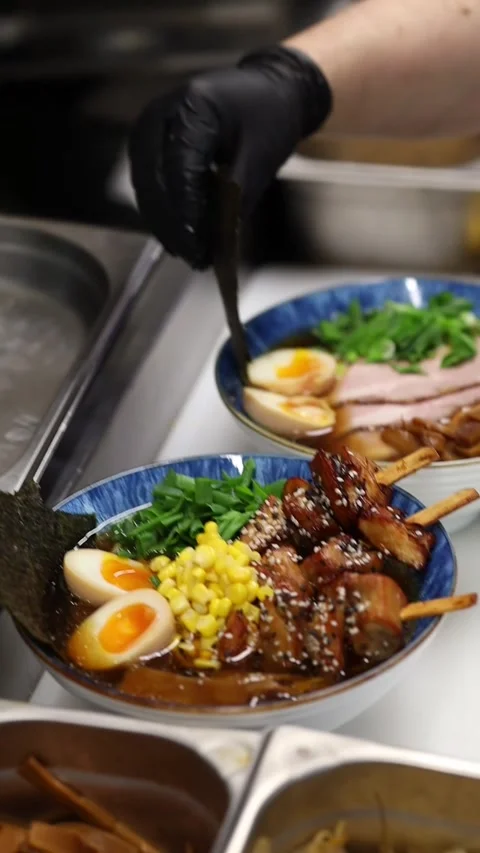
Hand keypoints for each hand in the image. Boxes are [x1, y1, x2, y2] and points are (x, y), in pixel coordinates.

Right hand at [129, 46, 331, 268]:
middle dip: (173, 225)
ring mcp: (151, 123)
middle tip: (193, 257)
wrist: (269, 89)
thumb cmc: (269, 117)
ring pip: (146, 184)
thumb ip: (235, 201)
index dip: (186, 214)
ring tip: (187, 251)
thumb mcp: (260, 160)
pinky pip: (147, 179)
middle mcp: (163, 111)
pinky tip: (178, 233)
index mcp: (195, 107)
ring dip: (164, 222)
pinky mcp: (149, 137)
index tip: (196, 248)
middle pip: (155, 180)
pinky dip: (162, 209)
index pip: (181, 169)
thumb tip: (215, 245)